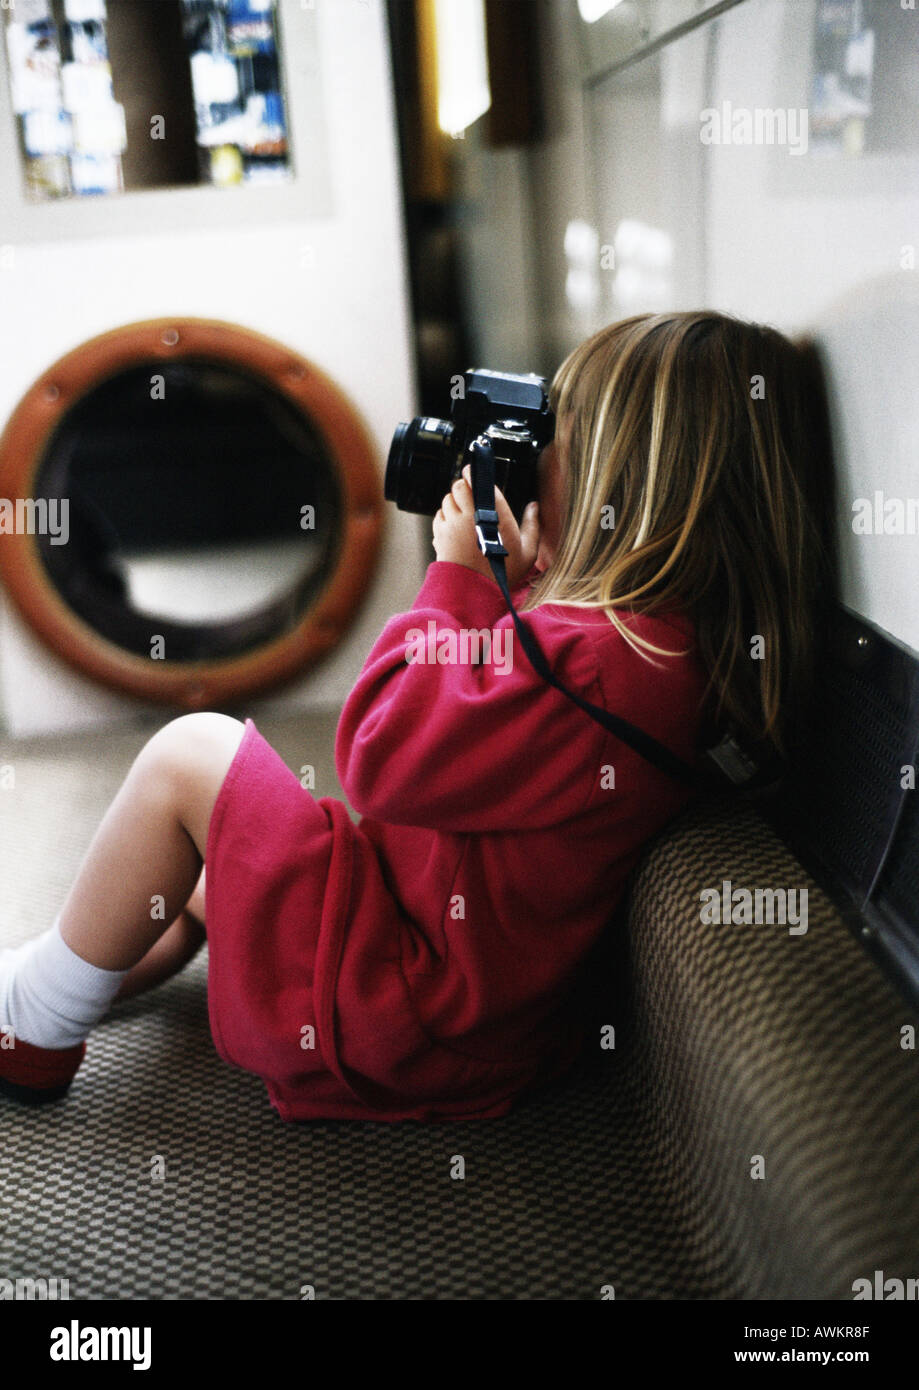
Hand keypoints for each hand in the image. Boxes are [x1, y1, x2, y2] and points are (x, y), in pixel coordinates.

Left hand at [432, 463, 540, 588]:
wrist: (474, 592)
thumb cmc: (503, 573)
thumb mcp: (528, 551)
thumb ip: (533, 525)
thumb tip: (535, 506)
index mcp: (493, 514)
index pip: (479, 481)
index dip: (474, 472)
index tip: (474, 470)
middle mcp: (469, 515)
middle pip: (458, 485)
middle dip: (463, 485)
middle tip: (470, 491)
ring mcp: (452, 524)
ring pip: (447, 499)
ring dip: (454, 500)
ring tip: (464, 510)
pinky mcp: (440, 535)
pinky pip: (439, 515)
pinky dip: (445, 515)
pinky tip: (455, 525)